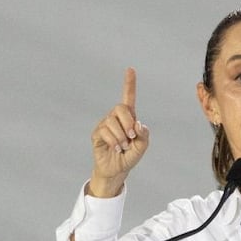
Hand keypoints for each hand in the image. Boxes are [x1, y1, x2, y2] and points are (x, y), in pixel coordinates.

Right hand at [88, 67, 149, 196]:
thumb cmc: (130, 156)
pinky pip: (105, 132)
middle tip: (132, 136)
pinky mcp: (97, 134)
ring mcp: (105, 124)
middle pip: (120, 108)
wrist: (117, 170)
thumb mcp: (142, 146)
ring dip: (121, 137)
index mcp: (129, 117)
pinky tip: (116, 148)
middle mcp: (115, 118)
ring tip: (123, 146)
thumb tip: (138, 124)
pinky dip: (114, 142)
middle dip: (128, 122)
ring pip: (112, 122)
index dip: (129, 84)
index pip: (128, 97)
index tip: (130, 69)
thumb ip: (144, 135)